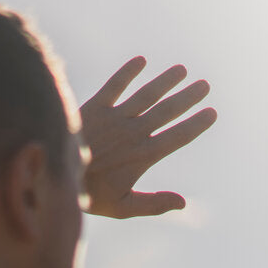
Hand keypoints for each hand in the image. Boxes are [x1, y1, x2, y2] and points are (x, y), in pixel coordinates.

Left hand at [79, 56, 216, 218]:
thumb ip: (154, 203)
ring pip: (146, 95)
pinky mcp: (95, 107)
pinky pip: (114, 86)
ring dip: (165, 81)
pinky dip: (127, 72)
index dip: (196, 124)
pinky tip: (141, 60)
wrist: (55, 175)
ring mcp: (114, 118)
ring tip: (181, 70)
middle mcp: (133, 133)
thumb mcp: (123, 207)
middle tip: (204, 85)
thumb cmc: (90, 195)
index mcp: (143, 155)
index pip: (177, 137)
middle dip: (188, 97)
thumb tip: (183, 203)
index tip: (212, 112)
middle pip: (167, 111)